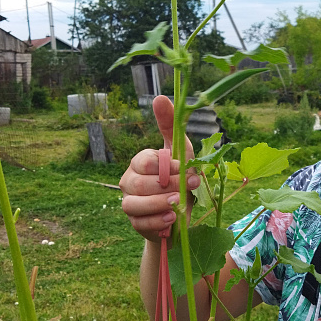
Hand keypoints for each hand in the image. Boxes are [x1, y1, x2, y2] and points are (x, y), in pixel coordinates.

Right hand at [119, 95, 198, 242]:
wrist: (181, 213)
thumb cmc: (180, 178)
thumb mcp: (182, 152)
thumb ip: (171, 125)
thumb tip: (160, 97)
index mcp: (139, 162)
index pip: (145, 162)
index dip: (168, 167)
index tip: (187, 170)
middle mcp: (129, 181)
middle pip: (140, 184)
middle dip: (169, 186)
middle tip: (191, 186)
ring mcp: (129, 203)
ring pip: (134, 204)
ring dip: (160, 204)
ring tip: (178, 205)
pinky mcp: (135, 223)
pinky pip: (140, 223)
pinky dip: (157, 222)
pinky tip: (172, 218)